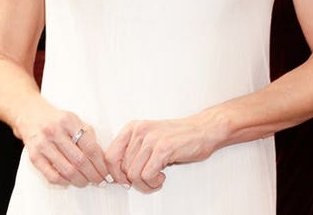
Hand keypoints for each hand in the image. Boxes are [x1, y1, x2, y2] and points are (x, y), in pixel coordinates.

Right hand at [16, 104, 110, 186]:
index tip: (106, 171)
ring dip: (81, 180)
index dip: (101, 163)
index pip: (90, 147)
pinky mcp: (34, 156)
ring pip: (68, 170)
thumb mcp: (73, 119)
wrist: (30, 115)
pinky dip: (64, 182)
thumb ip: (87, 135)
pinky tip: (70, 181)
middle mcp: (54, 131)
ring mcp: (43, 144)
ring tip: (86, 182)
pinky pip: (52, 176)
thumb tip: (102, 159)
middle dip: (93, 175)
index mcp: (68, 120)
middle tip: (99, 180)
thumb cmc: (55, 120)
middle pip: (80, 161)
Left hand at [105, 116, 220, 192]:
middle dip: (133, 181)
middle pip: (122, 168)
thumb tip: (119, 173)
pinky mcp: (163, 149)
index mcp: (133, 128)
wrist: (203, 130)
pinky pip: (147, 175)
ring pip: (133, 174)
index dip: (115, 173)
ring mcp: (151, 139)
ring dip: (145, 184)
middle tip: (146, 181)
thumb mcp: (150, 138)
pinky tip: (162, 177)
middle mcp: (139, 131)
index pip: (109, 155)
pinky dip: (153, 183)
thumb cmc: (178, 136)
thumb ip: (133, 151)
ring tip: (156, 180)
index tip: (123, 181)